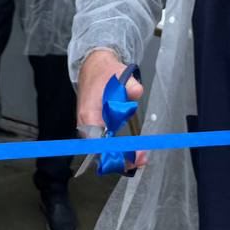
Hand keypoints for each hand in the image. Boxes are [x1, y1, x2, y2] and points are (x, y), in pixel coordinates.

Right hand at [77, 48, 147, 171]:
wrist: (93, 69)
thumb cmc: (103, 74)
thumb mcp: (119, 74)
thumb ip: (129, 85)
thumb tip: (136, 92)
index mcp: (90, 115)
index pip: (100, 143)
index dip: (117, 152)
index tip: (134, 155)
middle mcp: (87, 126)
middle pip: (101, 152)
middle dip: (121, 159)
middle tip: (141, 159)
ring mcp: (89, 129)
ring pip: (102, 151)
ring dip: (120, 157)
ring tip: (140, 157)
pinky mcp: (94, 129)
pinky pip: (104, 146)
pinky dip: (117, 151)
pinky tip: (131, 152)